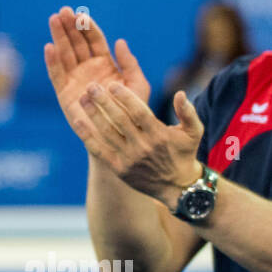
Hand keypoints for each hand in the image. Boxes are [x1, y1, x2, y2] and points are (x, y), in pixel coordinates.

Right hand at [44, 5, 149, 136]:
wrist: (120, 138)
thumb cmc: (133, 113)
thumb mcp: (138, 85)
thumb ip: (130, 64)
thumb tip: (120, 41)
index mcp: (105, 64)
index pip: (94, 41)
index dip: (87, 27)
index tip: (81, 14)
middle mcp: (88, 69)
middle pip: (76, 43)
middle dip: (69, 27)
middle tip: (63, 11)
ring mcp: (75, 80)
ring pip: (65, 54)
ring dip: (59, 37)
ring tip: (53, 19)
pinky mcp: (64, 94)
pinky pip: (57, 75)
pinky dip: (52, 62)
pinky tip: (49, 47)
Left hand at [73, 82, 203, 205]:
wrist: (177, 187)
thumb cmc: (184, 153)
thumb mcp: (194, 132)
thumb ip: (188, 112)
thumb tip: (180, 93)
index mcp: (159, 134)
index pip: (139, 112)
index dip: (125, 97)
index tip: (112, 84)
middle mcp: (142, 146)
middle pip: (119, 120)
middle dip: (104, 102)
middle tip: (91, 86)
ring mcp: (129, 158)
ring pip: (107, 133)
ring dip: (93, 115)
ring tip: (82, 98)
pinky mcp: (119, 168)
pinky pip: (99, 150)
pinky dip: (87, 136)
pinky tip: (77, 121)